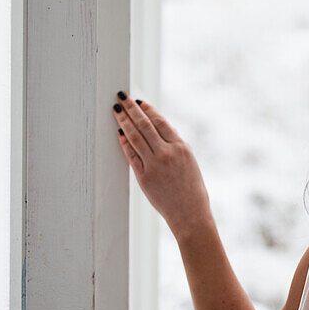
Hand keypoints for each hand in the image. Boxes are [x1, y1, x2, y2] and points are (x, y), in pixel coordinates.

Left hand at [112, 91, 211, 237]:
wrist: (190, 213)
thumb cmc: (192, 189)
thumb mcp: (190, 162)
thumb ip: (175, 146)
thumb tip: (159, 131)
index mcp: (181, 147)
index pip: (160, 122)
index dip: (148, 110)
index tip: (139, 101)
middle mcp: (167, 153)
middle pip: (145, 125)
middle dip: (131, 109)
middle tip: (121, 96)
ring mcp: (154, 165)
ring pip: (135, 137)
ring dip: (123, 121)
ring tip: (116, 110)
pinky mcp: (144, 177)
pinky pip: (131, 155)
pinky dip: (124, 142)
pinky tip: (118, 133)